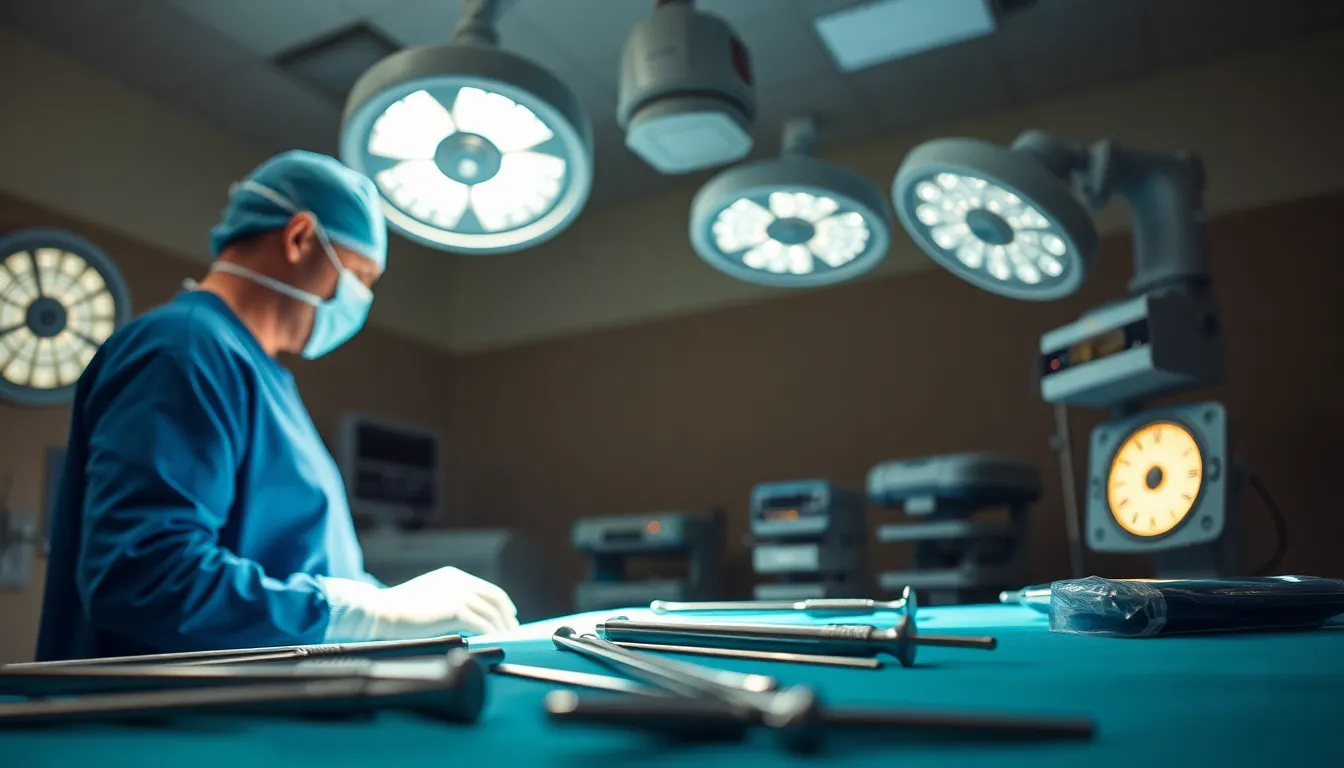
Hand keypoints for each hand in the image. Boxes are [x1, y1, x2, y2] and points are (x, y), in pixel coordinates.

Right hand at [322, 566, 519, 640]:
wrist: (379, 612)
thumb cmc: (398, 610)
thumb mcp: (427, 596)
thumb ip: (448, 601)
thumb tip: (467, 617)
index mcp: (453, 576)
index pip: (488, 589)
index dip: (502, 603)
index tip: (509, 616)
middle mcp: (460, 582)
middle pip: (496, 599)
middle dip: (507, 616)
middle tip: (513, 630)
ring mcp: (459, 595)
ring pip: (492, 613)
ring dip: (503, 628)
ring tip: (507, 641)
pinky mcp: (456, 610)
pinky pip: (483, 624)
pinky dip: (493, 634)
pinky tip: (496, 642)